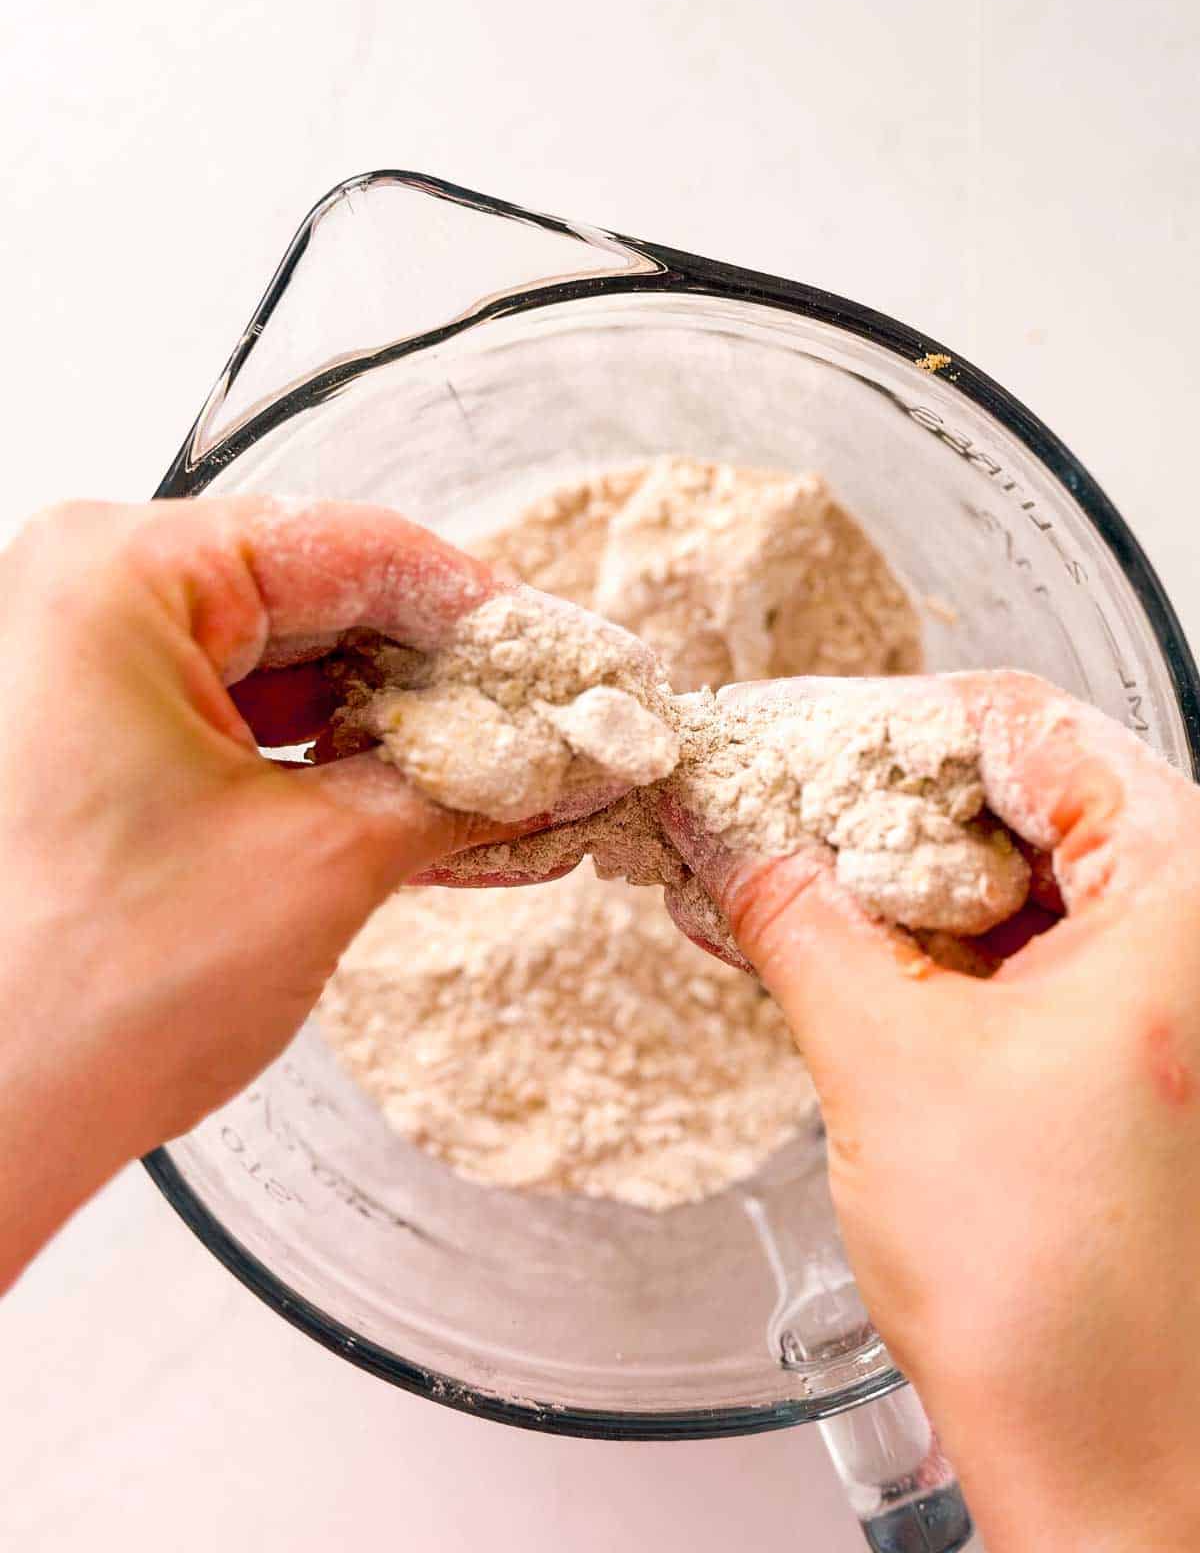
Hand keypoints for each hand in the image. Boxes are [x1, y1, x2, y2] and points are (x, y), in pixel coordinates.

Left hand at [0, 497, 528, 1289]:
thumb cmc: (90, 992)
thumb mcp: (322, 864)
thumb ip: (466, 786)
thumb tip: (570, 756)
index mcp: (117, 571)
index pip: (356, 549)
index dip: (485, 614)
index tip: (569, 666)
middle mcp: (83, 598)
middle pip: (321, 604)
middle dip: (447, 686)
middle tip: (555, 735)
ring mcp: (75, 675)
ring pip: (288, 675)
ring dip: (400, 738)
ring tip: (514, 791)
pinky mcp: (87, 749)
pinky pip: (242, 733)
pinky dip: (334, 775)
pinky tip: (433, 820)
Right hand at [664, 671, 1199, 1550]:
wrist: (1112, 1463)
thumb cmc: (1055, 1296)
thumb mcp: (886, 1063)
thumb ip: (793, 919)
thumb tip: (721, 830)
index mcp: (1187, 896)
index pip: (1031, 727)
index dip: (890, 726)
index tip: (785, 742)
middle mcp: (1195, 926)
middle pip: (1022, 790)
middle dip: (876, 800)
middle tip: (759, 805)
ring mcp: (1167, 985)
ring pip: (1011, 866)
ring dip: (887, 870)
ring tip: (769, 870)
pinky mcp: (1125, 1038)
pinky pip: (1015, 939)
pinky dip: (918, 933)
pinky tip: (823, 935)